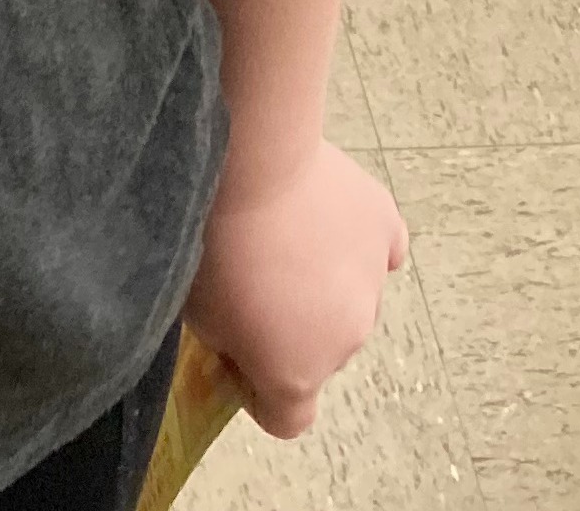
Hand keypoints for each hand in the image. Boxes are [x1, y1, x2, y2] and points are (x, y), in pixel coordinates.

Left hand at [182, 140, 407, 438]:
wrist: (249, 160)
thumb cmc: (209, 241)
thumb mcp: (194, 312)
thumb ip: (228, 343)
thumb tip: (242, 338)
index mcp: (296, 374)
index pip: (288, 418)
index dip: (259, 393)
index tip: (237, 354)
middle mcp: (345, 342)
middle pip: (317, 351)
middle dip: (290, 325)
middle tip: (251, 272)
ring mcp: (373, 284)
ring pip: (348, 297)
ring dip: (321, 279)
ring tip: (279, 226)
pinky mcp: (385, 226)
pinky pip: (378, 246)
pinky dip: (357, 239)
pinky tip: (327, 211)